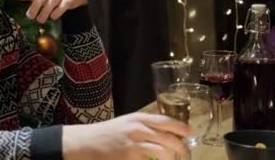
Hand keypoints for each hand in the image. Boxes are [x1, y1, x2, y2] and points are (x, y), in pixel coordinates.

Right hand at [62, 112, 193, 159]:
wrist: (83, 143)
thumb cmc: (104, 134)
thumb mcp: (124, 124)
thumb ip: (142, 127)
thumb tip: (164, 134)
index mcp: (137, 118)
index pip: (166, 121)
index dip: (182, 128)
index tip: (191, 133)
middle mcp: (137, 130)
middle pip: (168, 139)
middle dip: (181, 148)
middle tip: (185, 153)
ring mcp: (133, 145)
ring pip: (163, 153)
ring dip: (171, 159)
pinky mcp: (129, 159)